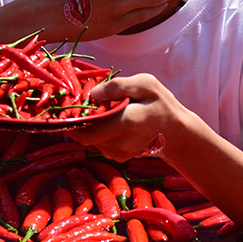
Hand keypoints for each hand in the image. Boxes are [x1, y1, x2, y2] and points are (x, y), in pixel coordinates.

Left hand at [69, 74, 184, 161]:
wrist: (176, 131)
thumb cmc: (161, 103)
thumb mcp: (145, 84)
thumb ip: (118, 86)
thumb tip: (92, 93)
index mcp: (127, 122)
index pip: (87, 129)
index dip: (72, 119)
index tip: (66, 106)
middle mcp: (121, 143)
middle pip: (84, 136)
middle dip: (77, 122)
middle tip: (77, 105)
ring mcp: (119, 153)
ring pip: (90, 140)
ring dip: (88, 126)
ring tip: (97, 110)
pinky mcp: (118, 157)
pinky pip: (98, 144)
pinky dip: (97, 133)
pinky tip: (107, 121)